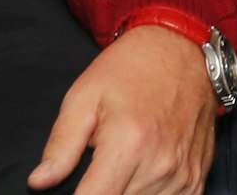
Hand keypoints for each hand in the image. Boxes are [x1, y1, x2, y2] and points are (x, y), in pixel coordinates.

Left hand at [30, 24, 217, 193]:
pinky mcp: (197, 181)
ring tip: (116, 165)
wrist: (180, 55)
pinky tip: (136, 175)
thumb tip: (39, 181)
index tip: (71, 189)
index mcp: (128, 144)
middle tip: (93, 166)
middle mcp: (161, 166)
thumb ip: (61, 145)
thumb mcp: (82, 98)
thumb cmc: (128, 71)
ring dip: (123, 192)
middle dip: (98, 190)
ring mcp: (184, 177)